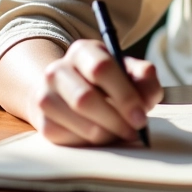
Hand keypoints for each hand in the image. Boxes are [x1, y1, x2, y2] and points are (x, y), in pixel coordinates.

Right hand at [29, 39, 163, 145]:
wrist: (70, 90)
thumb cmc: (108, 80)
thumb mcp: (128, 70)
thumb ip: (144, 77)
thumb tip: (148, 94)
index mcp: (82, 50)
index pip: (101, 69)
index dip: (123, 95)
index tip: (141, 116)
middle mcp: (57, 70)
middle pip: (85, 98)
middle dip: (115, 119)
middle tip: (134, 131)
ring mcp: (45, 96)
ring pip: (75, 120)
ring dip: (104, 133)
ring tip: (122, 134)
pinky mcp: (42, 122)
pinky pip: (67, 138)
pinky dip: (89, 142)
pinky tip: (103, 136)